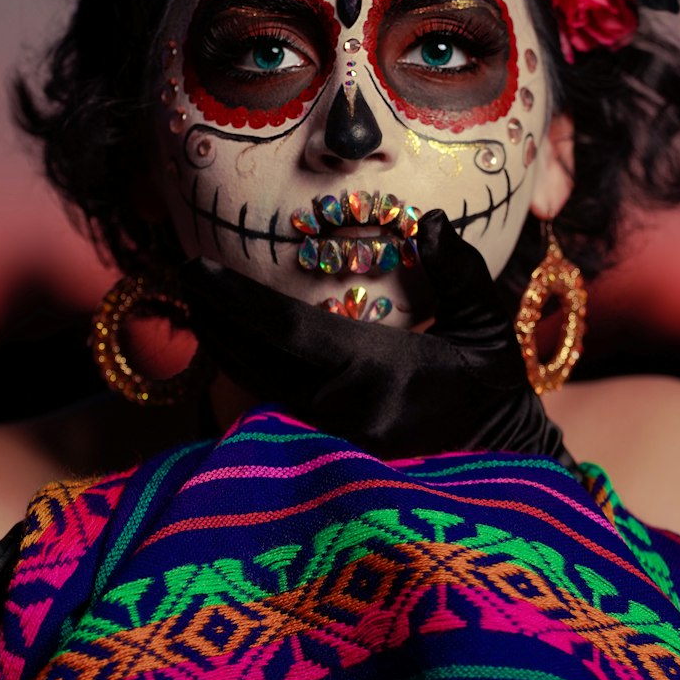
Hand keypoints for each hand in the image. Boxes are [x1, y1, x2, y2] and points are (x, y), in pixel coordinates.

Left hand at [177, 211, 574, 464]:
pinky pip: (272, 407)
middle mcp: (343, 411)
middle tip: (181, 275)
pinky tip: (226, 343)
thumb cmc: (490, 386)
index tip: (195, 269)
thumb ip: (460, 273)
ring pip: (257, 388)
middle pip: (256, 361)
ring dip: (221, 345)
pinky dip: (244, 372)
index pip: (289, 332)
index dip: (237, 301)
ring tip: (194, 303)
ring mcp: (331, 441)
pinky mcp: (327, 455)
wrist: (498, 458)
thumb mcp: (487, 328)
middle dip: (214, 317)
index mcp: (378, 375)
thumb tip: (431, 222)